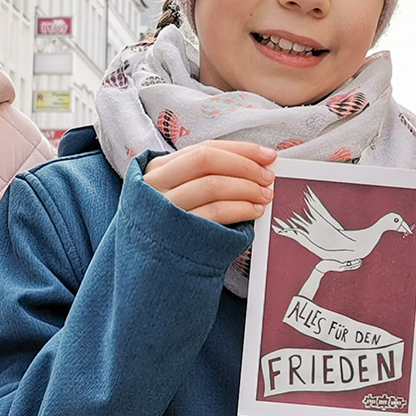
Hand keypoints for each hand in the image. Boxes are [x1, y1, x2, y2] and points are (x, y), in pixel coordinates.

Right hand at [144, 141, 274, 224]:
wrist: (148, 267)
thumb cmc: (169, 226)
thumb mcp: (174, 193)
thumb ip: (203, 177)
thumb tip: (253, 166)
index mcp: (158, 169)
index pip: (205, 148)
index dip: (241, 150)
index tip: (267, 155)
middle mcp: (156, 184)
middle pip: (207, 160)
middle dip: (244, 166)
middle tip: (267, 177)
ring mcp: (164, 207)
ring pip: (212, 185)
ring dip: (246, 188)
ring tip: (264, 196)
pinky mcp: (177, 230)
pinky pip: (215, 212)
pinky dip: (240, 208)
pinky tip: (254, 211)